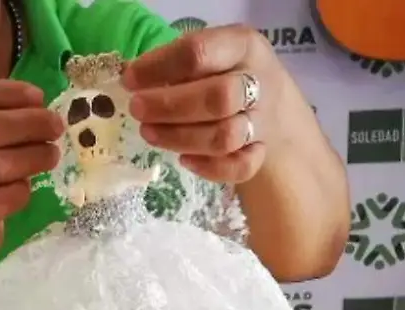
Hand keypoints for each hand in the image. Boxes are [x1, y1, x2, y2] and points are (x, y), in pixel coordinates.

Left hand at [123, 24, 283, 183]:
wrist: (275, 106)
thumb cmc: (227, 74)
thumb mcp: (210, 55)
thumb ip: (175, 64)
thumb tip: (131, 78)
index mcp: (242, 46)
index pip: (200, 52)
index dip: (159, 67)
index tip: (130, 80)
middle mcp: (259, 81)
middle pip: (218, 97)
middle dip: (170, 106)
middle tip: (137, 109)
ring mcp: (263, 120)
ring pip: (225, 136)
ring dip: (180, 138)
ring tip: (149, 133)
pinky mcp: (261, 152)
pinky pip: (240, 166)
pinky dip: (210, 168)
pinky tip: (185, 161)